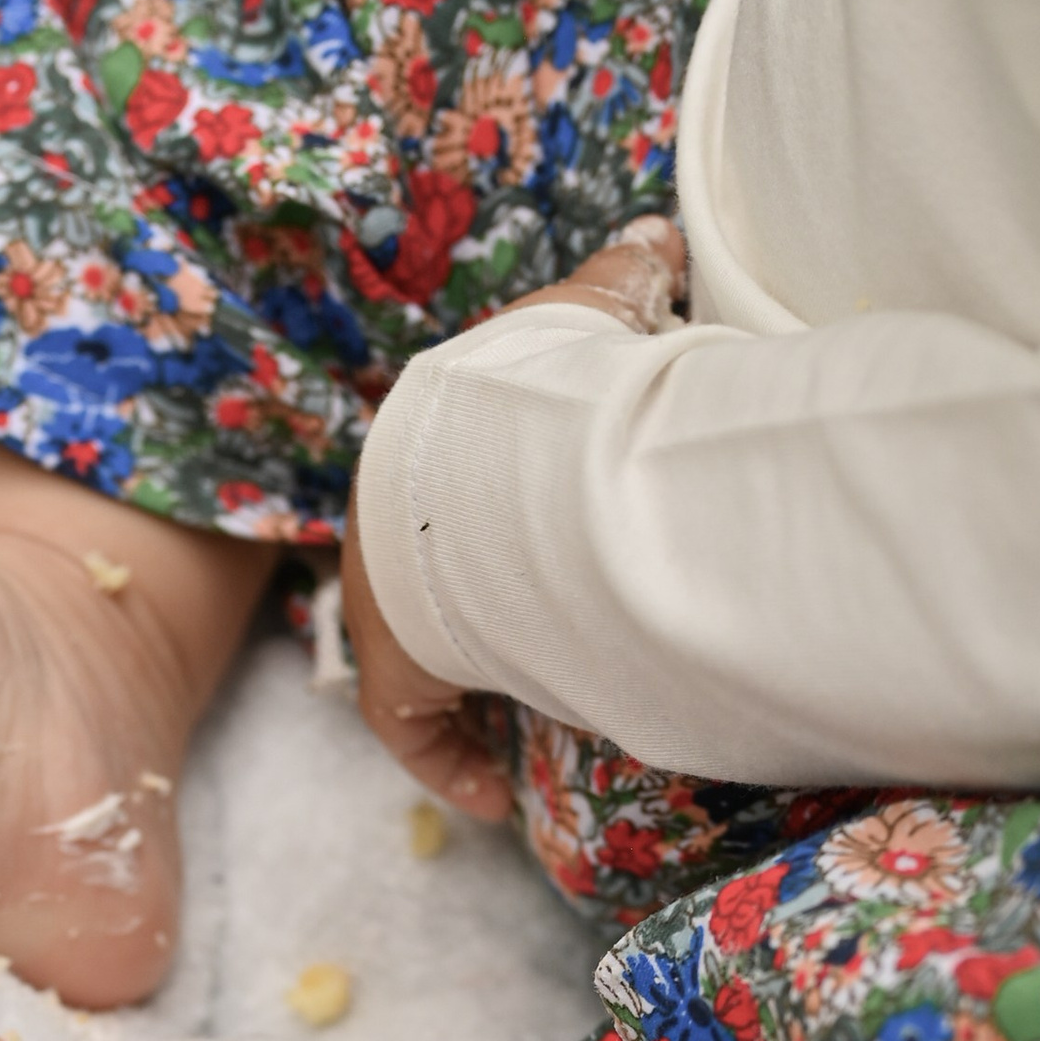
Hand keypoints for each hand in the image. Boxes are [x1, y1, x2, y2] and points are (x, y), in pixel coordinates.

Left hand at [338, 217, 686, 823]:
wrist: (498, 457)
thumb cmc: (552, 382)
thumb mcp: (598, 311)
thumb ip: (629, 279)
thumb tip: (659, 241)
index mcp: (429, 441)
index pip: (449, 490)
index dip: (489, 528)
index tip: (526, 564)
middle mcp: (388, 522)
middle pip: (436, 580)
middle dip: (478, 617)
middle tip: (537, 649)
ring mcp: (380, 597)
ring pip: (426, 654)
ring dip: (472, 687)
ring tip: (532, 717)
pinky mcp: (389, 667)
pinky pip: (412, 728)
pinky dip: (452, 762)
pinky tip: (494, 798)